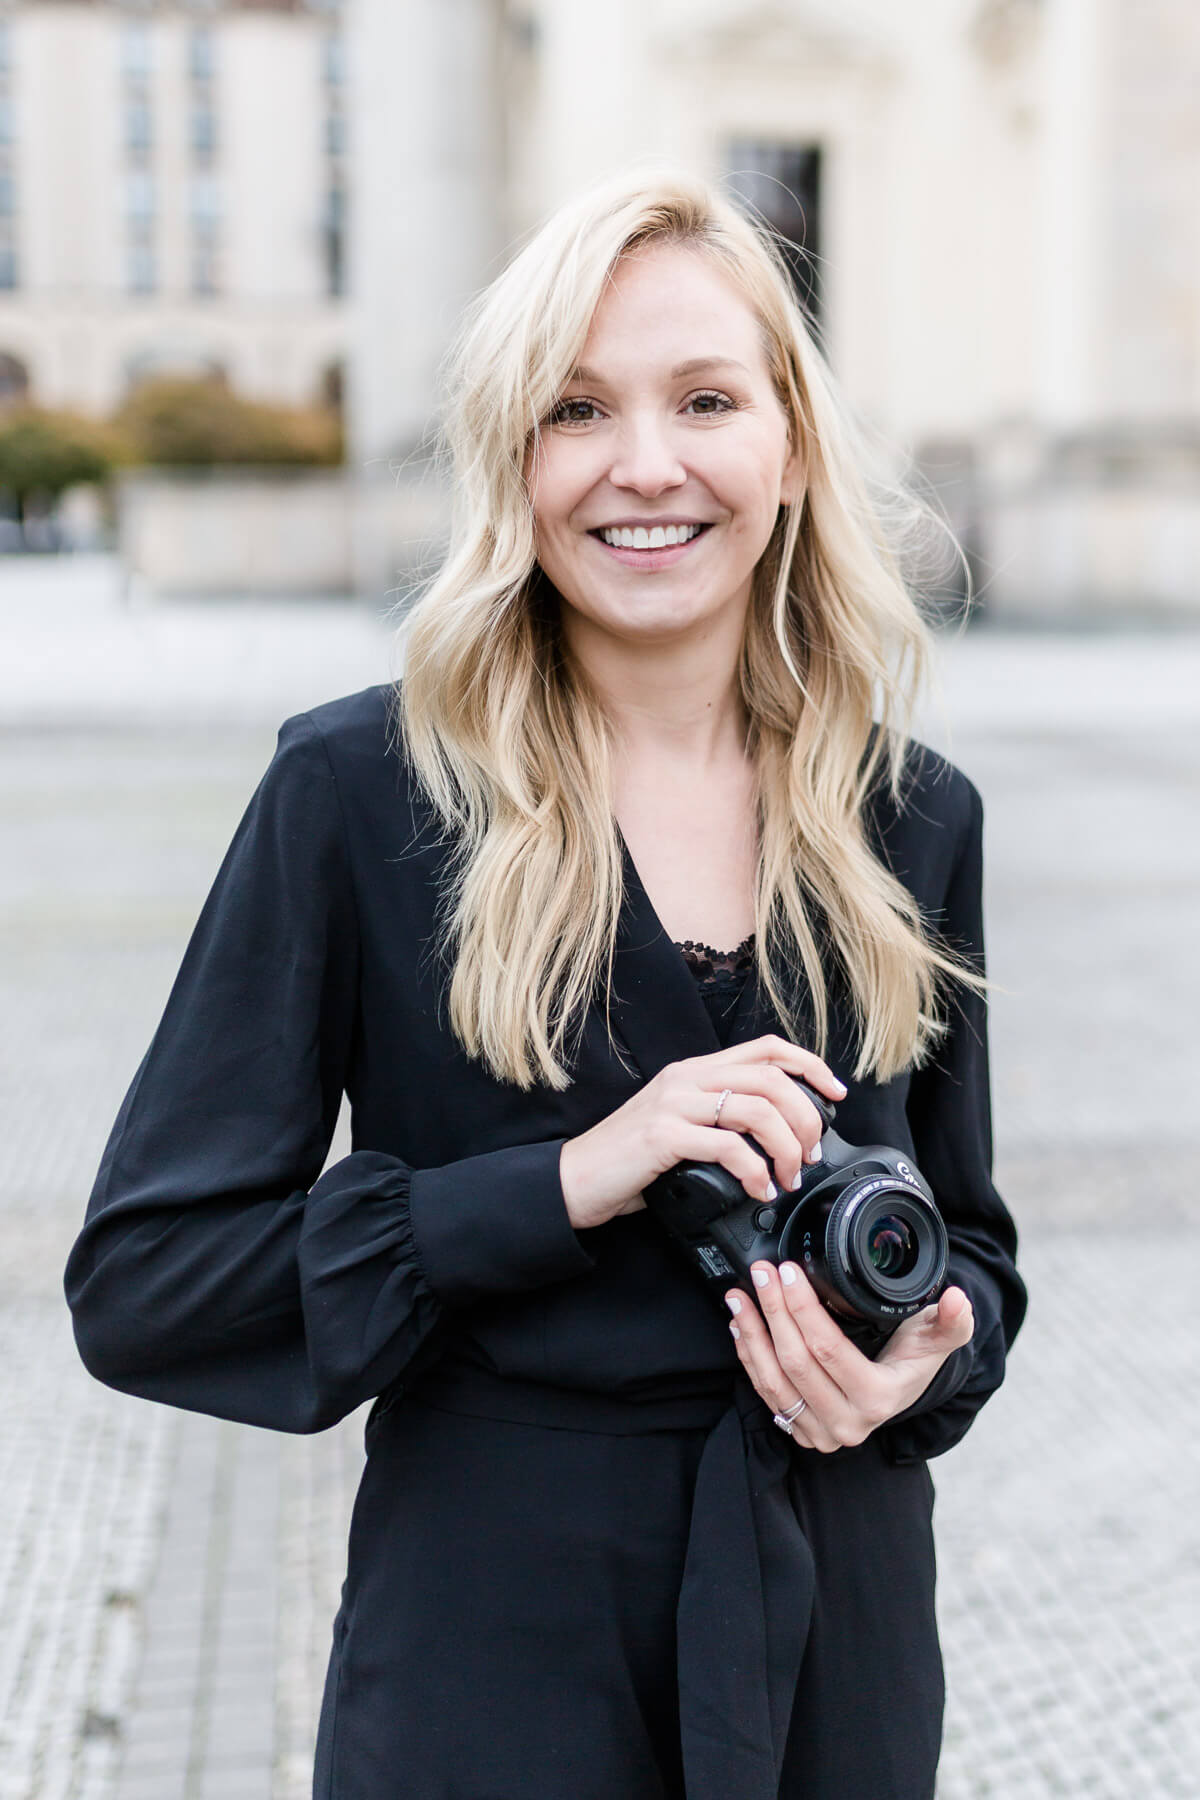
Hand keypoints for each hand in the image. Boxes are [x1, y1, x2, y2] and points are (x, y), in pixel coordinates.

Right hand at [558, 1035, 846, 1231]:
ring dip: (785, 1148)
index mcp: (696, 1071)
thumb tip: (777, 1137)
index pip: (766, 1049)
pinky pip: (727, 1146)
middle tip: (809, 1155)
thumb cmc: (632, 1160)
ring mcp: (673, 1104)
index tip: (836, 1094)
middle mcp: (687, 1078)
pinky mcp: (663, 1136)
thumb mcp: (682, 1126)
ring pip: (756, 1109)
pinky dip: (754, 1170)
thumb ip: (720, 1120)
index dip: (810, 1066)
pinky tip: (758, 1189)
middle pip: (771, 1079)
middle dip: (805, 1118)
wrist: (577, 1179)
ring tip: (787, 1177)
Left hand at [726, 1259, 973, 1451]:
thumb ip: (952, 1321)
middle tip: (762, 1273)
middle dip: (773, 1312)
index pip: (828, 1349)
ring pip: (773, 1381)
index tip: (789, 1271)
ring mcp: (821, 1431)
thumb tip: (957, 1300)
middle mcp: (847, 1422)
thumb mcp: (938, 1338)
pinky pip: (766, 1394)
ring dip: (752, 1334)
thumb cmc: (915, 1358)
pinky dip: (749, 1356)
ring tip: (740, 1297)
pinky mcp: (800, 1430)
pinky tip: (743, 1326)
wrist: (900, 1390)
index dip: (803, 1308)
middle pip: (796, 1363)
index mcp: (878, 1398)